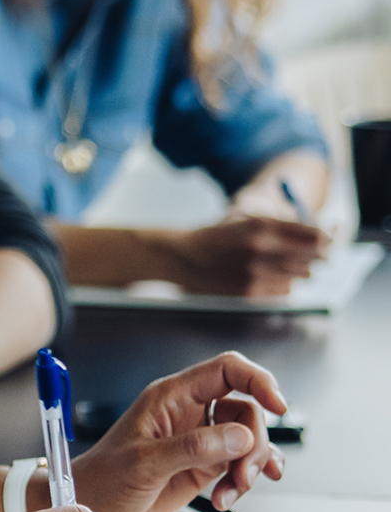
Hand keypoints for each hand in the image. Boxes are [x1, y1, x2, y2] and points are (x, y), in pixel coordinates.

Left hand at [72, 352, 285, 511]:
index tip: (279, 406)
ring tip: (234, 490)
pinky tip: (232, 495)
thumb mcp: (145, 463)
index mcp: (170, 398)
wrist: (89, 511)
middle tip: (243, 474)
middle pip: (246, 409)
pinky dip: (246, 480)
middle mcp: (187, 414)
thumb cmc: (102, 480)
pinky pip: (240, 463)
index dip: (258, 380)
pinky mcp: (202, 466)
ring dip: (252, 465)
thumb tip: (240, 437)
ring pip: (247, 439)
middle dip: (255, 442)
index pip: (226, 370)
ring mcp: (197, 440)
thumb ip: (194, 448)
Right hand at [157, 216, 328, 296]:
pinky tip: (267, 278)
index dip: (327, 239)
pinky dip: (283, 285)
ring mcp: (255, 272)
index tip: (329, 242)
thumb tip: (323, 238)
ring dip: (297, 272)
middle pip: (312, 258)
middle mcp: (261, 248)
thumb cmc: (218, 236)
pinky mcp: (249, 292)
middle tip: (313, 256)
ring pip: (300, 277)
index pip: (314, 235)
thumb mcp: (248, 219)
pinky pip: (284, 292)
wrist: (182, 256)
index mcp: (262, 224)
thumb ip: (284, 227)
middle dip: (315, 258)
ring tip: (280, 266)